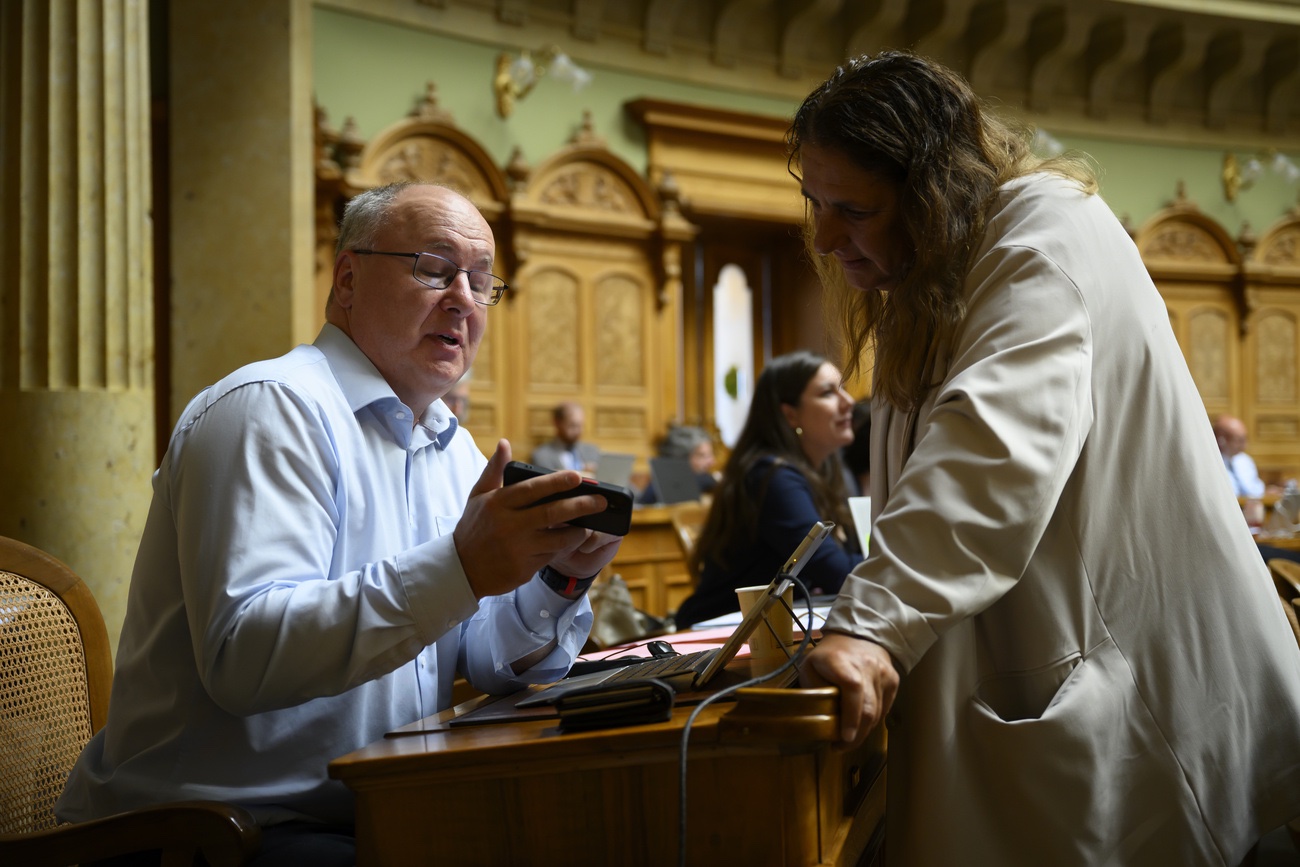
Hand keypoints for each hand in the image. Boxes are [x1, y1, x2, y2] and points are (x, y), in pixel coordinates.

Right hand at [454, 440, 616, 598]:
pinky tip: (571, 541)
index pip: (533, 489)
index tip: (579, 477)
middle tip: (601, 501)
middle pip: (552, 513)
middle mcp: (509, 525)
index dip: (557, 482)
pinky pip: (551, 556)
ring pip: (558, 538)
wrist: (461, 569)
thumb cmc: (474, 527)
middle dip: (581, 505)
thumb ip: (494, 470)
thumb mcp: (478, 496)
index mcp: (499, 503)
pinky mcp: (524, 568)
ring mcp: (518, 548)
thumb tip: (504, 443)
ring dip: (578, 531)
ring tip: (589, 525)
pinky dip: (563, 548)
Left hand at [799, 632, 897, 746]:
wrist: (858, 635)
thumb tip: (815, 718)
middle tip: (840, 747)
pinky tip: (861, 724)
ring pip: (877, 712)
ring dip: (863, 731)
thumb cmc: (829, 656)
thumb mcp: (810, 666)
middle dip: (856, 735)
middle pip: (868, 708)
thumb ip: (812, 689)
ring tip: (848, 739)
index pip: (852, 688)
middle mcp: (867, 666)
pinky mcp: (893, 680)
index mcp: (842, 661)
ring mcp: (883, 673)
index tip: (844, 737)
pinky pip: (885, 708)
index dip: (851, 716)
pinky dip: (873, 720)